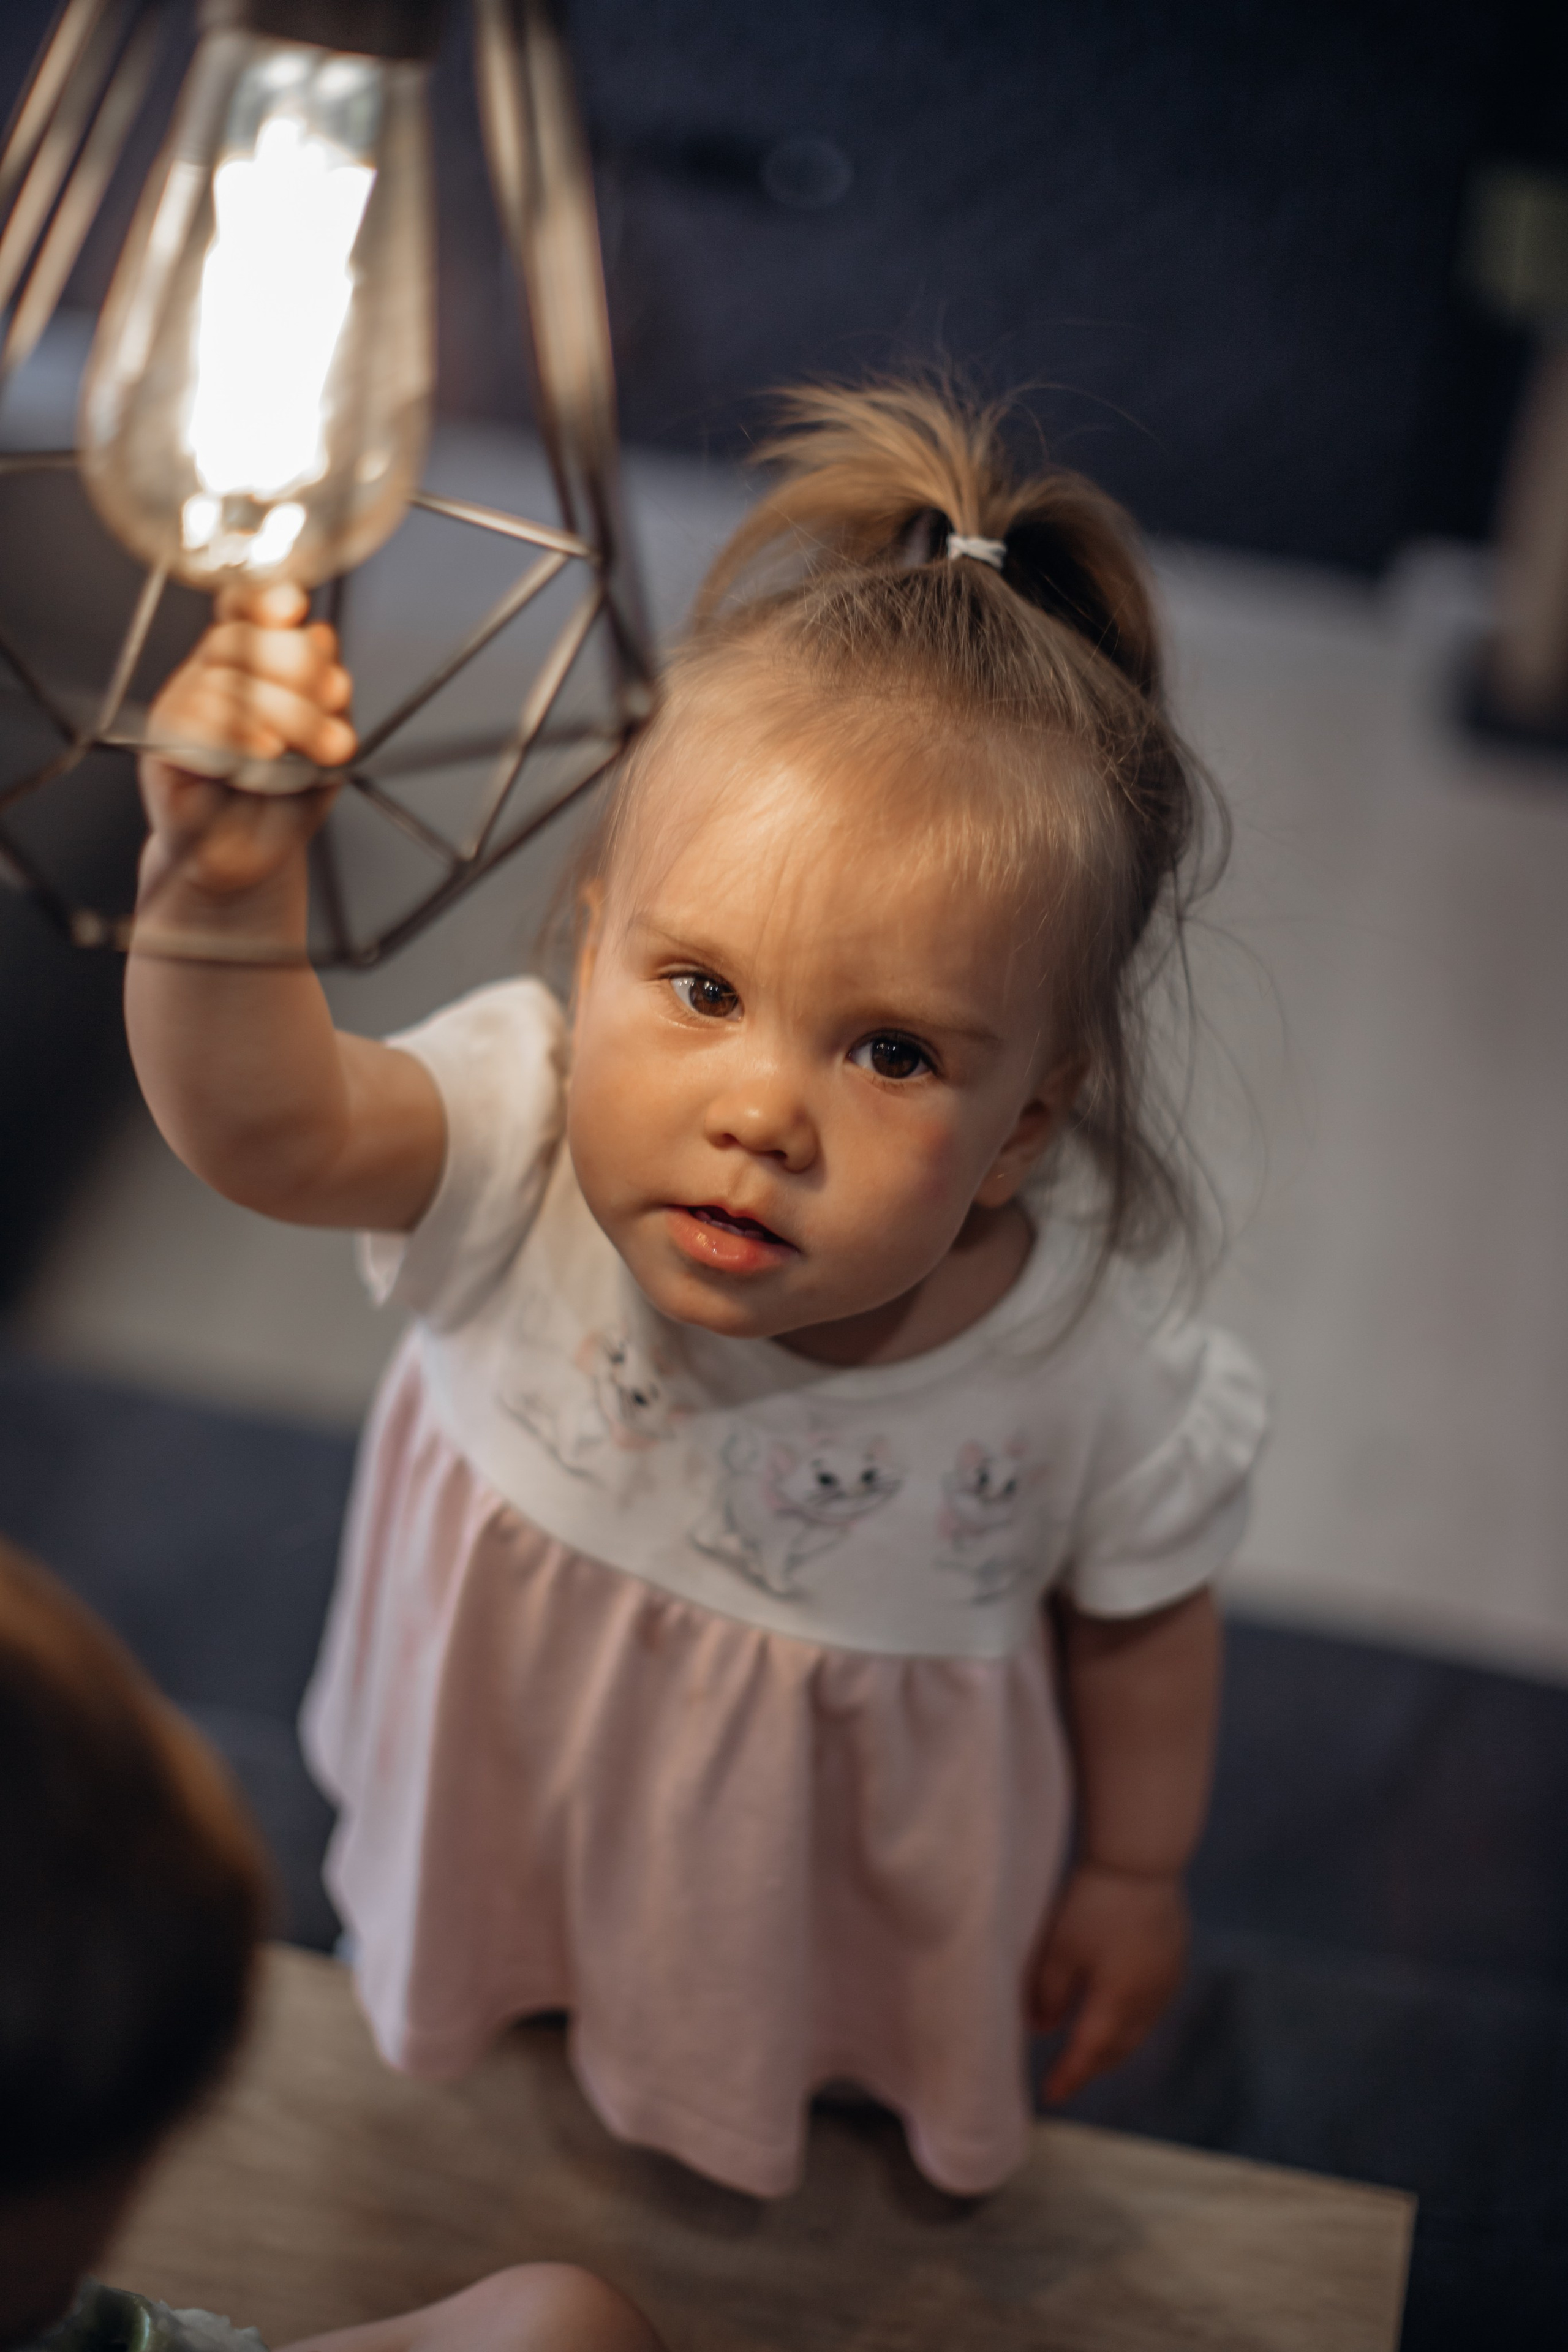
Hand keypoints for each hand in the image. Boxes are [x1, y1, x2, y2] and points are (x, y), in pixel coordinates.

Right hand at [139, 583, 355, 903]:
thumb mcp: (324, 742)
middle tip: (337, 704)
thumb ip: (324, 693)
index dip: (263, 599)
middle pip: (239, 640)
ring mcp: (182, 705)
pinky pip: (191, 718)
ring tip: (322, 749)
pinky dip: (235, 730)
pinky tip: (265, 750)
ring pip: (224, 680)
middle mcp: (210, 675)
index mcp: (247, 663)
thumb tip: (321, 634)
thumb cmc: (285, 799)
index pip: (243, 609)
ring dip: (285, 711)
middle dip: (298, 667)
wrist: (255, 857)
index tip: (295, 608)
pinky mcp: (163, 744)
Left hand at [1030, 1861, 1188, 2103]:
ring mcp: (1168, 1982)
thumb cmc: (1093, 1903)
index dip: (1070, 2076)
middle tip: (1069, 2073)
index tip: (1052, 2096)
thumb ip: (1047, 1996)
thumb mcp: (1059, 1949)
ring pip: (1139, 2030)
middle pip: (1119, 2048)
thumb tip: (1042, 2029)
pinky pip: (1151, 2007)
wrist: (1140, 1861)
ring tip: (1090, 2047)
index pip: (1090, 2054)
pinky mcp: (1175, 1962)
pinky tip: (1117, 2010)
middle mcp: (1150, 2001)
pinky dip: (1130, 2020)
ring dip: (1113, 2044)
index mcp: (1119, 2003)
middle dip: (1093, 2065)